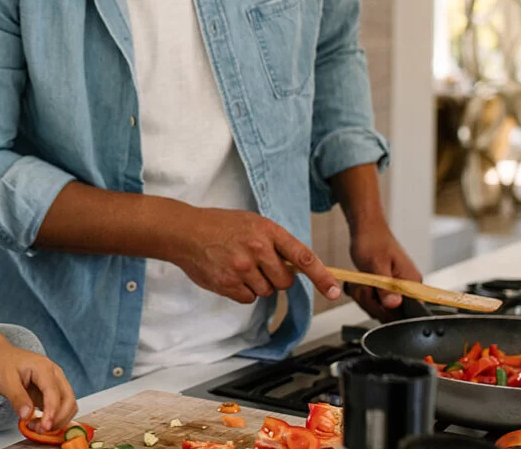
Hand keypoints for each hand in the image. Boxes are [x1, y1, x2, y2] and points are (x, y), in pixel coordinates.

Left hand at [0, 341, 76, 433]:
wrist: (0, 357)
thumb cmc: (3, 364)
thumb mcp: (5, 380)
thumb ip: (17, 398)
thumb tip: (27, 415)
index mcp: (44, 367)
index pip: (54, 392)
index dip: (52, 412)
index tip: (45, 426)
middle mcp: (54, 374)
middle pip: (68, 399)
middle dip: (58, 418)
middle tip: (40, 429)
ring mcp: (55, 383)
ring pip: (68, 405)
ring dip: (58, 420)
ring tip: (37, 427)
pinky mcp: (52, 392)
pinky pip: (61, 407)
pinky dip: (55, 418)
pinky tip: (39, 422)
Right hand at [168, 208, 341, 302]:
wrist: (185, 232)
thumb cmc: (220, 226)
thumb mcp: (253, 223)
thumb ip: (275, 243)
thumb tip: (297, 267)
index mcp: (268, 231)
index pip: (303, 257)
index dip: (322, 277)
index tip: (335, 291)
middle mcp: (257, 249)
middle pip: (285, 281)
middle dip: (276, 278)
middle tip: (259, 265)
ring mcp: (242, 268)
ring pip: (266, 292)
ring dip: (257, 284)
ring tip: (238, 266)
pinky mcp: (228, 284)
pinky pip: (248, 298)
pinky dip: (241, 291)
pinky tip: (229, 275)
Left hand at [348, 224, 422, 321]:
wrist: (366, 230)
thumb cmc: (373, 241)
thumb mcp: (376, 266)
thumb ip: (385, 287)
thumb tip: (394, 305)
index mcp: (412, 283)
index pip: (408, 312)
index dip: (388, 311)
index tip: (375, 299)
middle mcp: (408, 288)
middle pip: (390, 314)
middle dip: (371, 302)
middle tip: (364, 285)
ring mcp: (397, 290)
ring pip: (379, 309)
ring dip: (365, 297)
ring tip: (362, 280)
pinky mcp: (387, 289)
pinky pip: (374, 302)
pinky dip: (363, 294)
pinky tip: (361, 283)